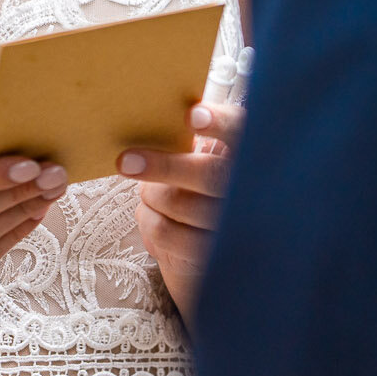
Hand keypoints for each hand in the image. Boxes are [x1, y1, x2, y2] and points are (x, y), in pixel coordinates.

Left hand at [120, 100, 241, 322]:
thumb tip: (153, 120)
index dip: (220, 123)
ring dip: (151, 195)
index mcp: (248, 157)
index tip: (192, 116)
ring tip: (149, 193)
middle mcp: (251, 193)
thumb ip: (193, 144)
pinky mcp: (211, 258)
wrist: (216, 259)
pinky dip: (148, 220)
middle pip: (209, 174)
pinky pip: (164, 232)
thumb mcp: (208, 165)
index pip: (244, 133)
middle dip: (163, 165)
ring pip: (178, 202)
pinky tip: (153, 216)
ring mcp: (234, 230)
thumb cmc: (204, 197)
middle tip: (126, 161)